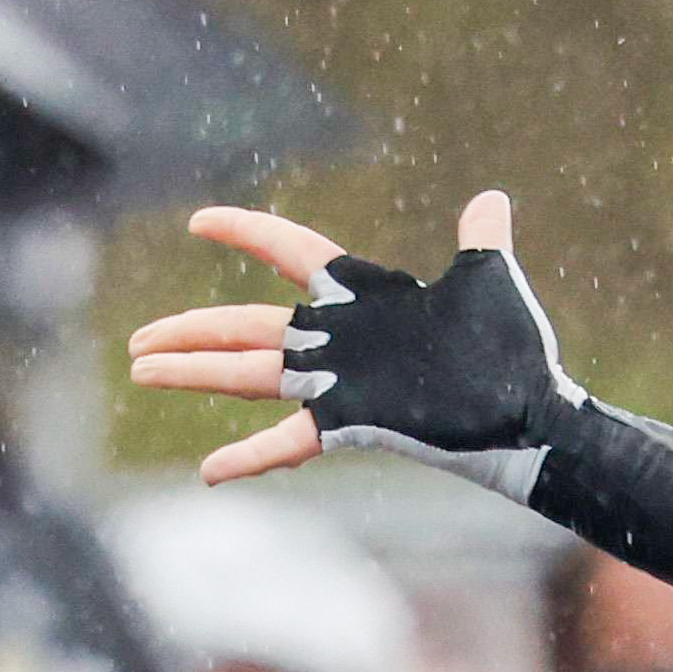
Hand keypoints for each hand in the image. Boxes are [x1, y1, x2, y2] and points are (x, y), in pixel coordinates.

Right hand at [127, 192, 572, 495]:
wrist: (535, 412)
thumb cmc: (515, 351)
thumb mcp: (490, 281)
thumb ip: (482, 237)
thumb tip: (493, 199)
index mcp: (364, 293)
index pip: (292, 250)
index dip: (247, 231)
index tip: (199, 220)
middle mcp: (341, 337)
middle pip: (246, 324)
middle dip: (191, 329)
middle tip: (138, 340)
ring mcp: (340, 381)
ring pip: (248, 370)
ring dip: (194, 371)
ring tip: (141, 369)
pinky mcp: (351, 421)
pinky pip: (288, 439)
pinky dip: (250, 456)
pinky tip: (208, 472)